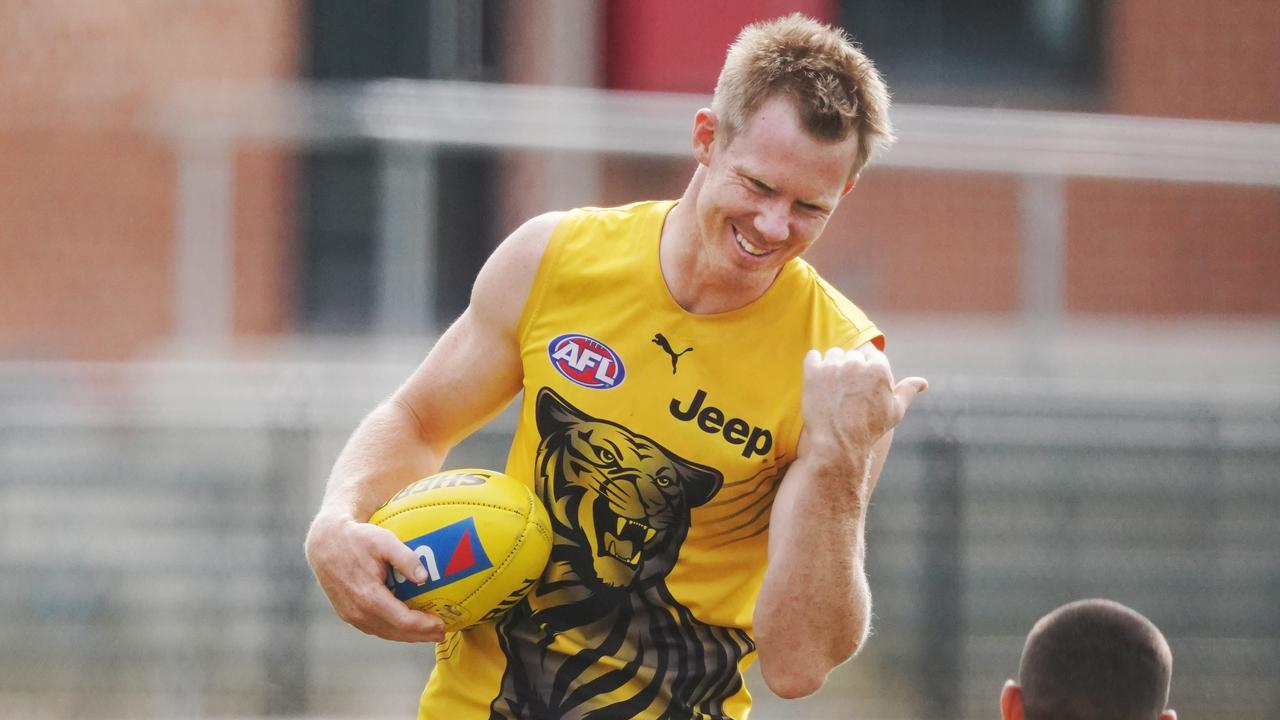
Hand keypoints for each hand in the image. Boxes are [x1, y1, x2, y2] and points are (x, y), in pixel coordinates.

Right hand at [304, 513, 445, 641]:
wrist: (324, 543)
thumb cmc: (358, 538)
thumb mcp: (383, 540)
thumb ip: (405, 558)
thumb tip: (424, 576)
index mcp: (369, 597)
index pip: (403, 621)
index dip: (424, 625)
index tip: (442, 624)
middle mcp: (358, 612)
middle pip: (396, 632)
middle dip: (421, 635)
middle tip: (442, 633)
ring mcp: (351, 615)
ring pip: (384, 632)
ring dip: (408, 636)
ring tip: (428, 633)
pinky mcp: (347, 613)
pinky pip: (374, 627)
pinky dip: (393, 630)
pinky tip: (406, 626)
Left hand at [799, 346, 927, 464]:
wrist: (838, 443)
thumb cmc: (869, 429)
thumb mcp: (894, 411)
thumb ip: (907, 391)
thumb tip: (923, 382)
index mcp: (879, 368)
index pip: (872, 354)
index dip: (867, 369)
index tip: (861, 386)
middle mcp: (856, 362)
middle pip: (853, 354)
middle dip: (851, 368)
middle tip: (847, 392)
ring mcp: (834, 366)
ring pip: (834, 354)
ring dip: (833, 366)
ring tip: (833, 389)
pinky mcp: (813, 371)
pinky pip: (813, 356)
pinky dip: (814, 365)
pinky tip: (818, 381)